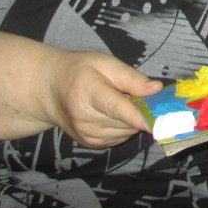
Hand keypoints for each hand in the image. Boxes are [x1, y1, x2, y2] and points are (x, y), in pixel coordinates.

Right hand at [44, 51, 162, 148]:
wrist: (50, 90)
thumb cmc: (79, 71)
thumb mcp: (105, 64)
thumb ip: (132, 78)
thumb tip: (156, 89)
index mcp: (89, 93)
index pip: (116, 108)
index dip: (137, 116)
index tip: (154, 123)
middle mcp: (85, 119)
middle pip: (126, 122)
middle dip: (141, 111)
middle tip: (139, 95)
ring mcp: (86, 135)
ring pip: (126, 133)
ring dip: (133, 121)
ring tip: (123, 102)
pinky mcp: (90, 144)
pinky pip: (119, 138)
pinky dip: (124, 128)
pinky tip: (115, 114)